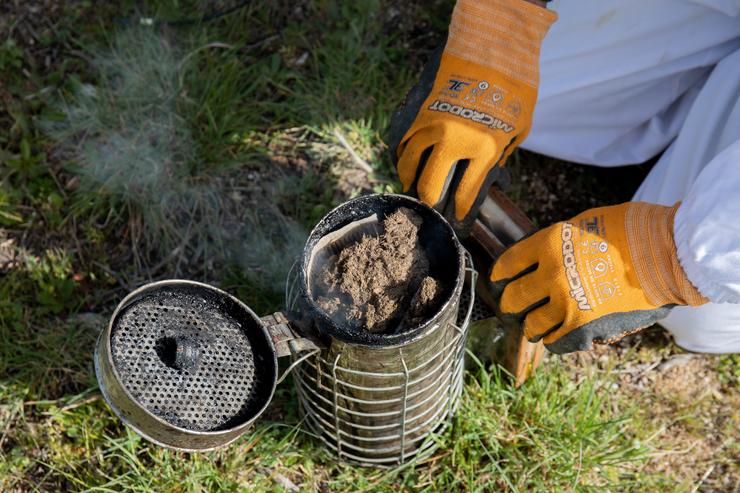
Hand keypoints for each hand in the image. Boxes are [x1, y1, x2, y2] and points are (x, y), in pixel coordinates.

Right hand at [388, 0, 555, 230]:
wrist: (493, 47)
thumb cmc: (513, 88)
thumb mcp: (518, 127)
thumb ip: (501, 154)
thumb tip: (489, 174)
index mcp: (483, 149)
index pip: (465, 192)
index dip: (460, 210)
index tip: (457, 217)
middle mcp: (453, 142)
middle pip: (430, 185)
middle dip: (429, 202)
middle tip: (429, 208)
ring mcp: (432, 125)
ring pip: (409, 162)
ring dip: (408, 178)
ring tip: (411, 186)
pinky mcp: (420, 110)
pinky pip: (402, 139)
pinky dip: (401, 153)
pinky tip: (405, 160)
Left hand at [489, 202, 706, 353]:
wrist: (669, 253)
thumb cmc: (632, 231)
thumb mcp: (584, 224)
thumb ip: (558, 242)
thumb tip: (541, 256)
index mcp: (548, 245)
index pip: (507, 264)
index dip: (499, 275)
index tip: (498, 281)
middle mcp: (551, 275)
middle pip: (513, 298)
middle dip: (510, 304)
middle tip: (512, 306)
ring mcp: (568, 304)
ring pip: (531, 326)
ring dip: (532, 325)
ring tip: (535, 325)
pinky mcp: (586, 327)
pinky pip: (556, 343)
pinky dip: (554, 341)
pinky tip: (557, 336)